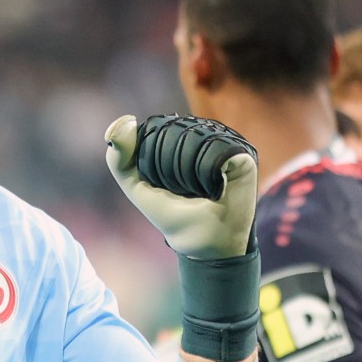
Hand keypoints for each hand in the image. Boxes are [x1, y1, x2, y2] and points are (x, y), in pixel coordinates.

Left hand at [105, 114, 258, 259]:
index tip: (161, 183)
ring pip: (197, 140)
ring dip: (189, 172)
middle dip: (170, 168)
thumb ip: (118, 158)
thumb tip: (126, 120)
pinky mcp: (243, 156)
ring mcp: (226, 144)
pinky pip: (218, 151)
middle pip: (177, 133)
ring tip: (198, 190)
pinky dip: (209, 173)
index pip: (158, 129)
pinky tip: (215, 188)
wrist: (202, 242)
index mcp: (181, 139)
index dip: (152, 157)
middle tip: (182, 190)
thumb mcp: (134, 185)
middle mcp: (205, 136)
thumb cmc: (171, 214)